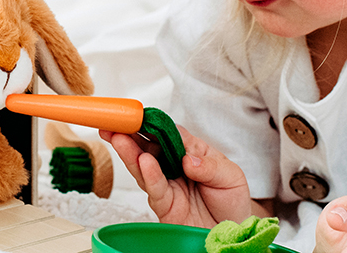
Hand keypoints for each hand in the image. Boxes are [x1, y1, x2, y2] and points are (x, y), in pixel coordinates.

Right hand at [99, 126, 255, 226]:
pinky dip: (148, 175)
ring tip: (118, 138)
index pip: (168, 132)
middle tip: (115, 122)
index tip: (139, 114)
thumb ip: (210, 167)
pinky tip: (143, 162)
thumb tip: (188, 160)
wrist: (232, 231)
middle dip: (129, 134)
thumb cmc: (230, 200)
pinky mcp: (163, 205)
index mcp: (189, 151)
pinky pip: (154, 189)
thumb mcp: (230, 176)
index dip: (153, 123)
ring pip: (143, 166)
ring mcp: (166, 184)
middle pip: (148, 147)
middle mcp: (173, 166)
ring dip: (130, 151)